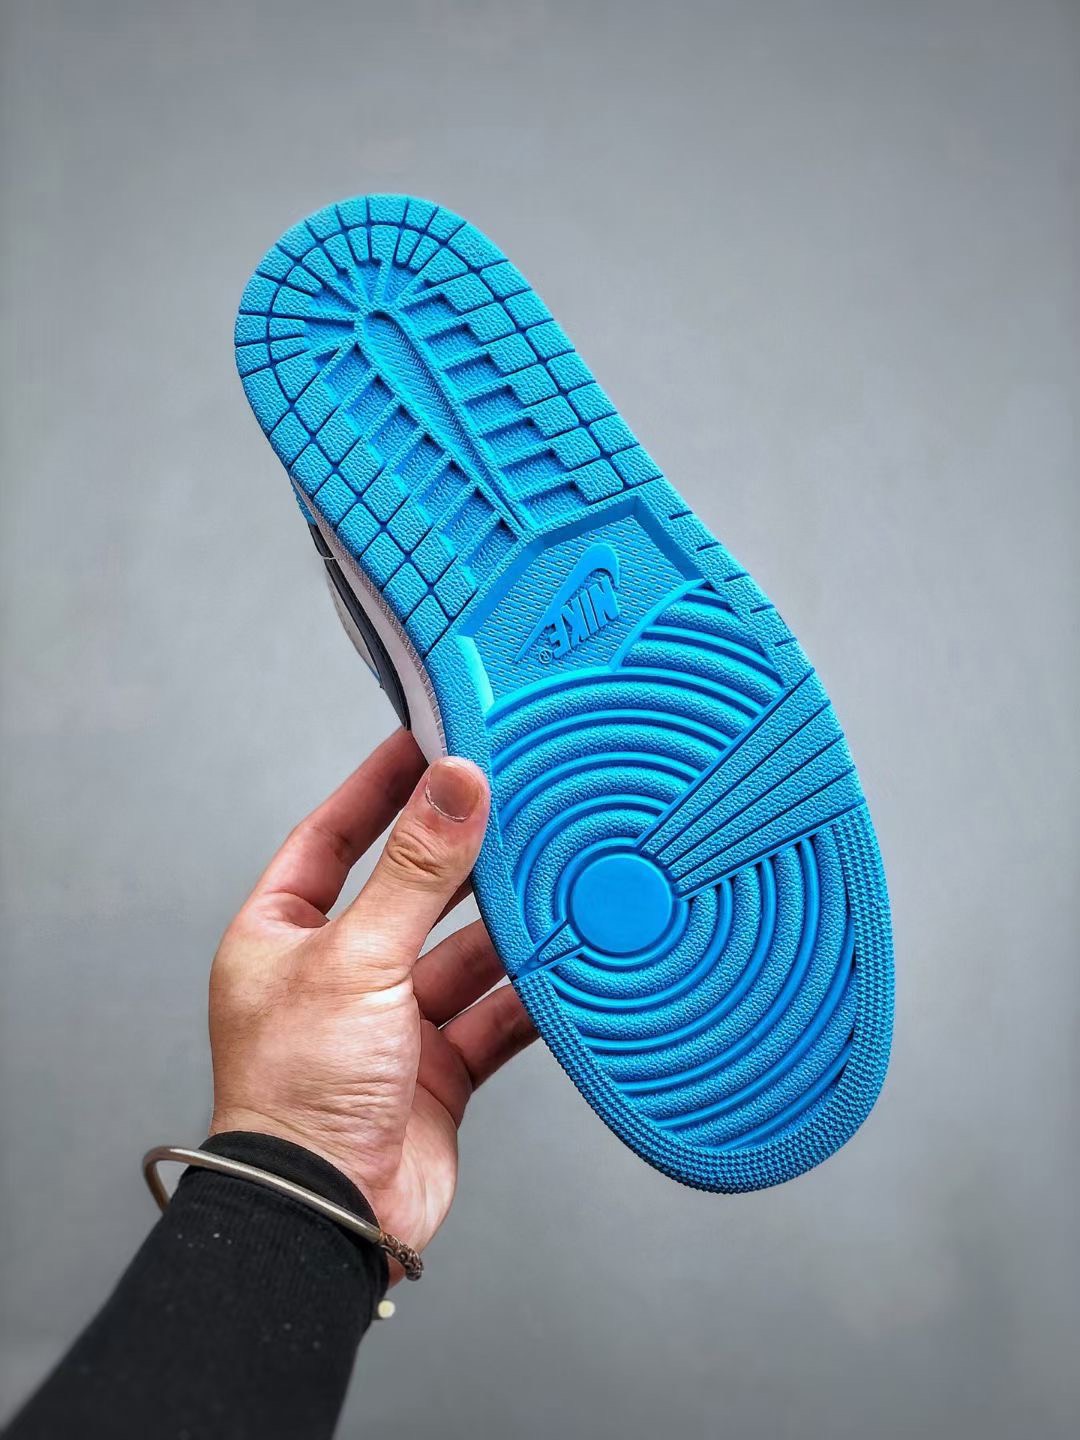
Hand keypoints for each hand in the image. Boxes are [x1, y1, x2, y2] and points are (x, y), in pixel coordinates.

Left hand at [208, 728, 536, 1264]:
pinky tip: (563, 966)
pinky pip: (491, 1016)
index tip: (425, 740)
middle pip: (407, 892)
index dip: (378, 787)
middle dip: (458, 856)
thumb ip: (414, 870)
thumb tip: (454, 785)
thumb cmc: (298, 1095)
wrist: (328, 1219)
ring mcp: (387, 1024)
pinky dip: (526, 995)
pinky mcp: (436, 1070)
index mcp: (282, 937)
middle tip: (511, 801)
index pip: (332, 837)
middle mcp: (334, 974)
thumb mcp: (356, 958)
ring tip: (553, 881)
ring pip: (458, 954)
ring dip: (503, 928)